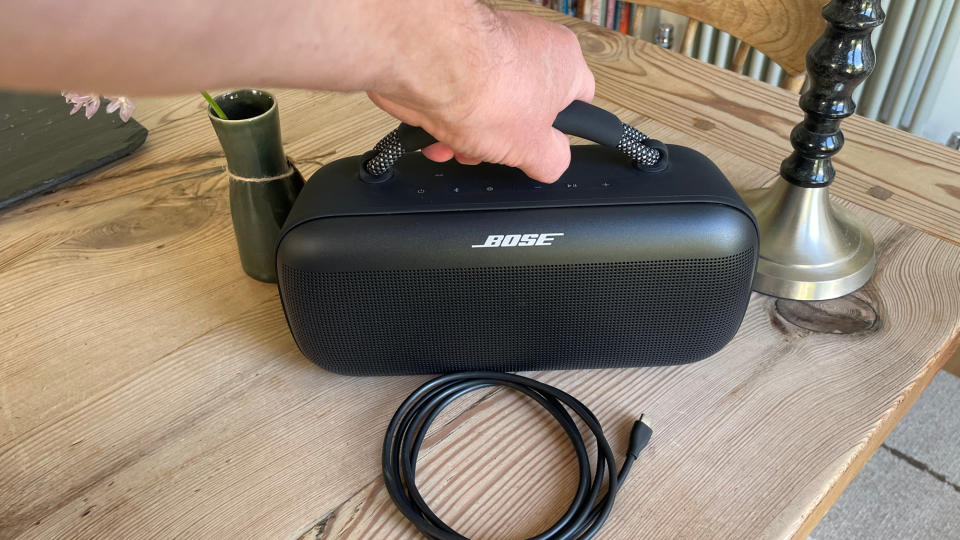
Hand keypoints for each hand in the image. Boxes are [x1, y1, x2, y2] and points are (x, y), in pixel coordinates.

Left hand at [367, 7, 594, 182]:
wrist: (431, 66)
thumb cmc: (488, 90)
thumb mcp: (534, 148)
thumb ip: (551, 159)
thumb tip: (552, 163)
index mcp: (565, 62)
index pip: (577, 102)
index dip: (559, 132)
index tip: (542, 149)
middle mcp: (530, 45)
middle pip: (523, 108)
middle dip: (502, 140)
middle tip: (492, 152)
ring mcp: (489, 46)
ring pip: (486, 105)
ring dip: (470, 135)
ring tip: (458, 146)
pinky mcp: (452, 52)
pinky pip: (456, 93)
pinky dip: (446, 117)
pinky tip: (437, 135)